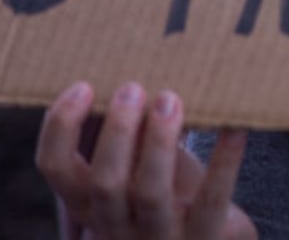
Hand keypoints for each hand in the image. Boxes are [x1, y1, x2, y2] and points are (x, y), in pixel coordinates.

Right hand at [36, 81, 255, 239]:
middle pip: (105, 182)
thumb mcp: (130, 166)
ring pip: (150, 193)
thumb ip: (119, 132)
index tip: (84, 85)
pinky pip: (213, 200)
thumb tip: (117, 67)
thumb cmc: (161, 188)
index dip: (61, 125)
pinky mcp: (204, 239)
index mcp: (87, 202)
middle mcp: (115, 226)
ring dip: (159, 141)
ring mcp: (158, 238)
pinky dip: (224, 159)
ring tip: (170, 99)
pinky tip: (234, 126)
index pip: (54, 167)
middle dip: (118, 130)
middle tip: (134, 88)